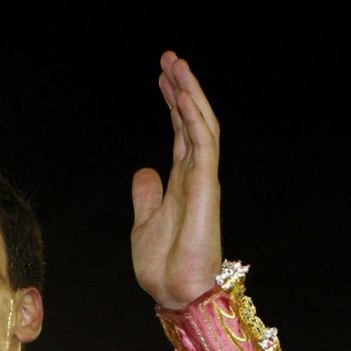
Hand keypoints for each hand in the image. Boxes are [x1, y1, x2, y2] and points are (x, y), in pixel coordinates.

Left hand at [131, 52, 223, 308]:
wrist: (175, 292)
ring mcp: (203, 179)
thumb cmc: (163, 267)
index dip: (172, 104)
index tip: (162, 78)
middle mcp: (196, 176)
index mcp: (182, 183)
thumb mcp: (144, 224)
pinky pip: (203, 142)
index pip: (179, 133)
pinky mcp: (206, 186)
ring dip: (189, 93)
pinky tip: (182, 94)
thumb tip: (145, 171)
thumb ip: (147, 196)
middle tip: (170, 58)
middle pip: (191, 121)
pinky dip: (193, 116)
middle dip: (182, 88)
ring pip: (200, 124)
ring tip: (176, 64)